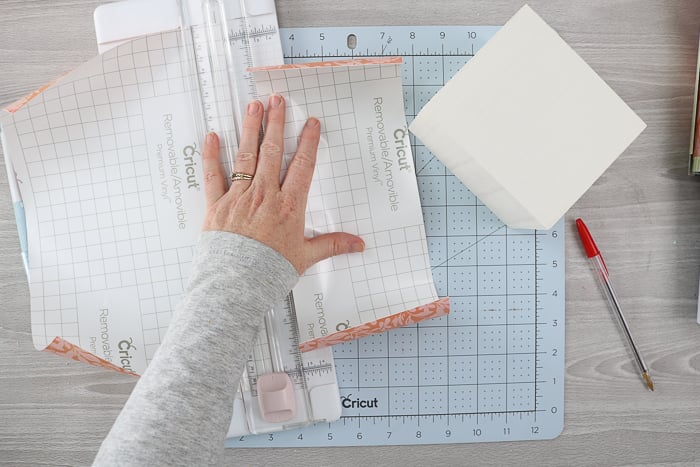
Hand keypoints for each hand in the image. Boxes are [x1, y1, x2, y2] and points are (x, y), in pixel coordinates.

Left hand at [200, 94, 364, 274]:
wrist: (236, 285)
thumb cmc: (269, 272)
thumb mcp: (306, 257)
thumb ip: (332, 245)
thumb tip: (358, 244)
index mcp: (289, 206)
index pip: (303, 166)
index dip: (309, 142)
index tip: (312, 123)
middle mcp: (264, 195)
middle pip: (273, 151)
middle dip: (277, 123)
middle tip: (278, 100)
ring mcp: (239, 197)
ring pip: (246, 155)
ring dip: (250, 128)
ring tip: (253, 106)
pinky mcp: (216, 206)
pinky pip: (213, 175)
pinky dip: (211, 155)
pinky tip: (212, 136)